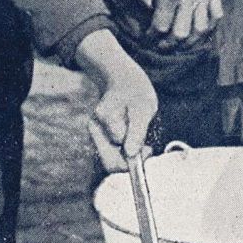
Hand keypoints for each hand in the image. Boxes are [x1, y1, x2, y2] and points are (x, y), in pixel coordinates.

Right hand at [75, 29, 158, 172]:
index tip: (148, 149)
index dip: (133, 160)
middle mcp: (94, 129)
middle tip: (147, 147)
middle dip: (130, 160)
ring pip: (111, 158)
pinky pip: (112, 151)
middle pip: (110, 163)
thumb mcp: (144, 107)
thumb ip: (137, 131)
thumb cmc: (135, 90)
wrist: (121, 78)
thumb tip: (130, 154)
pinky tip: (132, 134)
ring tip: (139, 134)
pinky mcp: (98, 136)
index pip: (114, 158)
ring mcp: (95, 133)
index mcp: (105, 119)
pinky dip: (125, 147)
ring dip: (129, 152)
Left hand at [128, 0, 222, 42]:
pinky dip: (211, 26)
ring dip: (191, 41)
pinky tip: (202, 31)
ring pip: (201, 29)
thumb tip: (144, 8)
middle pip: (181, 33)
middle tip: (162, 46)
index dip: (151, 36)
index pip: (160, 26)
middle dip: (170, 44)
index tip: (146, 37)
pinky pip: (216, 14)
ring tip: (182, 44)